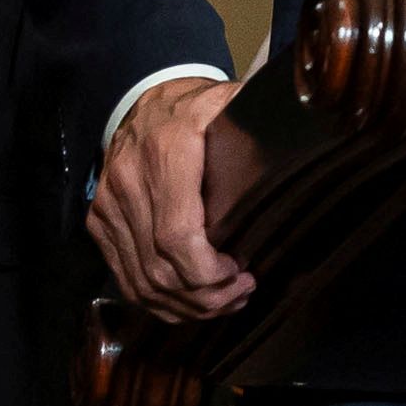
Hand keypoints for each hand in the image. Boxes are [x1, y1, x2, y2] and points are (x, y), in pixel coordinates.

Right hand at [92, 75, 256, 320]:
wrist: (145, 100)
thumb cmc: (197, 106)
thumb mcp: (231, 104)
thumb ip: (262, 123)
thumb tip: (306, 131)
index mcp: (166, 152)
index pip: (177, 235)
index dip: (208, 271)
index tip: (241, 273)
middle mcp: (129, 182)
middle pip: (160, 268)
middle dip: (205, 297)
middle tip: (241, 293)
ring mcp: (109, 205)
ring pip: (141, 281)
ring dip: (185, 305)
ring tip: (223, 301)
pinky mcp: (100, 220)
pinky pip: (125, 276)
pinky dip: (158, 300)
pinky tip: (190, 301)